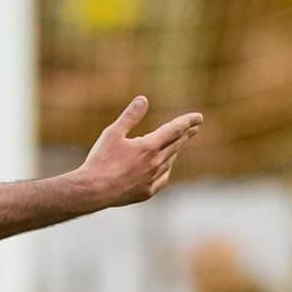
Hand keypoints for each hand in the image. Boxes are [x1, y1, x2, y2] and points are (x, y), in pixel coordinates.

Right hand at [77, 95, 202, 209]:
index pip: (175, 130)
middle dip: (186, 134)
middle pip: (176, 144)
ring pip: (170, 161)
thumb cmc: (100, 160)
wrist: (93, 191)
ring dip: (175, 150)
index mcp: (149, 146)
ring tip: (178, 144)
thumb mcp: (112, 133)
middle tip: (194, 127)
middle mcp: (155, 163)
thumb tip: (143, 99)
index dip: (187, 121)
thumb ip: (130, 116)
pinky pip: (163, 177)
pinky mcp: (147, 192)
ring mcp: (152, 179)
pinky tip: (165, 167)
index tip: (199, 117)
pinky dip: (166, 168)